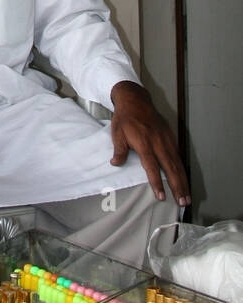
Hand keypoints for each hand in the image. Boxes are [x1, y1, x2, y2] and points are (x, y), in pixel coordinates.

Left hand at [109, 81, 190, 206]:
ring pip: (177, 164)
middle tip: (183, 202)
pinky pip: (178, 156)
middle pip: (170, 168)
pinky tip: (185, 179)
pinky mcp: (170, 137)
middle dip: (177, 186)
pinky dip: (182, 169)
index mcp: (144, 143)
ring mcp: (166, 140)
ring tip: (187, 196)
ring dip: (183, 181)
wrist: (135, 100)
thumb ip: (119, 150)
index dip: (157, 183)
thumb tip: (115, 164)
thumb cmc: (125, 118)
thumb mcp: (117, 133)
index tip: (162, 196)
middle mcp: (158, 143)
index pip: (152, 167)